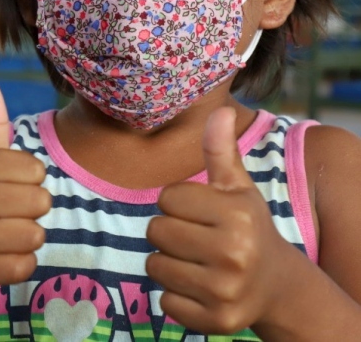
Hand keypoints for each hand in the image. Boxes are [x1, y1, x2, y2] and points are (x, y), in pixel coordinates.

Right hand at [0, 81, 49, 286]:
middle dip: (31, 210)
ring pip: (35, 235)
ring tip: (0, 235)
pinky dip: (18, 264)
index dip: (28, 180)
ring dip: (26, 238)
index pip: (37, 170)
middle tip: (3, 214)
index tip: (4, 186)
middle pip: (41, 202)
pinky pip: (25, 265)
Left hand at [146, 107, 287, 332]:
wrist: (276, 285)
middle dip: (170, 233)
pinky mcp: (216, 321)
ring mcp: (225, 290)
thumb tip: (218, 110)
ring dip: (168, 264)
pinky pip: (164, 301)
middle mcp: (233, 253)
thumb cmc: (246, 227)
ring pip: (154, 266)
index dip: (177, 203)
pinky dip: (176, 296)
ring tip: (197, 262)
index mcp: (236, 214)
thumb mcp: (236, 188)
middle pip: (156, 231)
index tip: (200, 212)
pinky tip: (200, 288)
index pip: (166, 198)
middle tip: (197, 238)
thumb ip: (220, 151)